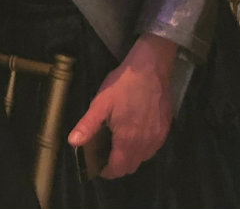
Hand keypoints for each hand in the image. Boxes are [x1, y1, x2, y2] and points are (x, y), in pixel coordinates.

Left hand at [67, 33, 177, 178]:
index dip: (107, 171)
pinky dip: (142, 147)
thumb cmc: (123, 85)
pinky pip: (153, 147)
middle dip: (118, 165)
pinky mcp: (166, 128)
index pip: (119, 168)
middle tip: (105, 154)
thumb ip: (88, 125)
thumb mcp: (100, 103)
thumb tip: (73, 143)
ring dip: (131, 157)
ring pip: (143, 158)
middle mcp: (146, 143)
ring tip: (118, 144)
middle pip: (132, 166)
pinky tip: (134, 133)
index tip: (98, 167)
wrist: (150, 68)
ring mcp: (158, 136)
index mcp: (128, 140)